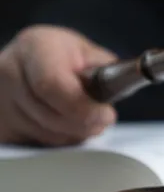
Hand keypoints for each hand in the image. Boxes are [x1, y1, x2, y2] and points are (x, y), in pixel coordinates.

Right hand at [0, 25, 117, 145]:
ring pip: (46, 134)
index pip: (53, 85)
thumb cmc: (61, 55)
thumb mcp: (86, 52)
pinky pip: (36, 144)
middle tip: (102, 119)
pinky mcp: (1, 124)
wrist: (27, 60)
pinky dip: (57, 139)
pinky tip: (62, 123)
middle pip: (51, 116)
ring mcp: (1, 100)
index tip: (106, 115)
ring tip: (82, 116)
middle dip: (85, 124)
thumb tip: (123, 87)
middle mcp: (10, 71)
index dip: (84, 108)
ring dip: (74, 133)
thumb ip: (105, 70)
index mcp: (36, 47)